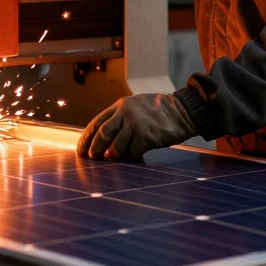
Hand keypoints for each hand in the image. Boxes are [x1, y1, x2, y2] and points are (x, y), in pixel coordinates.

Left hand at [77, 94, 197, 160]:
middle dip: (95, 150)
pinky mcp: (147, 135)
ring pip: (117, 147)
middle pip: (102, 135)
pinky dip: (134, 157)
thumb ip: (120, 119)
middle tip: (92, 160)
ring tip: (123, 158)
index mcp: (120, 105)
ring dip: (118, 156)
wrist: (184, 111)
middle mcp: (126, 112)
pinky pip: (134, 152)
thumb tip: (104, 141)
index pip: (96, 122)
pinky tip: (138, 157)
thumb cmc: (159, 112)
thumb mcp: (136, 106)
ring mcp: (136, 123)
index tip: (81, 151)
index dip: (86, 139)